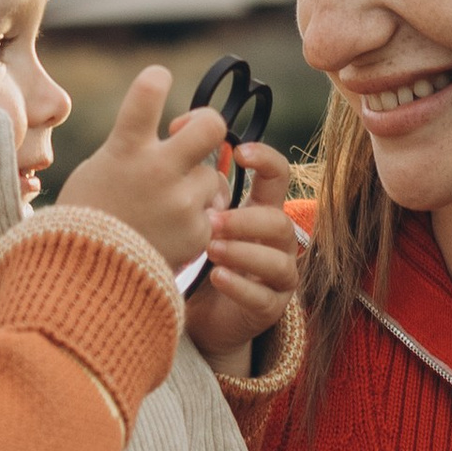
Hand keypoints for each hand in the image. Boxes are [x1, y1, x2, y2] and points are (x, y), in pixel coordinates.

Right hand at [58, 65, 231, 282]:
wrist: (85, 280)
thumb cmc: (89, 217)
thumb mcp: (101, 170)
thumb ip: (136, 148)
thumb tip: (179, 132)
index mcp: (125, 150)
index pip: (147, 94)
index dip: (156, 79)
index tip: (159, 77)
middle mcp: (157, 171)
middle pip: (211, 126)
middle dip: (206, 124)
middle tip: (193, 133)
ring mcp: (180, 203)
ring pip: (210, 175)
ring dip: (195, 185)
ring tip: (166, 205)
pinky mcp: (197, 232)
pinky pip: (210, 212)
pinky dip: (195, 219)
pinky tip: (169, 231)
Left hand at [183, 139, 302, 371]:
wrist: (198, 316)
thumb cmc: (194, 258)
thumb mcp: (194, 219)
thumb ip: (191, 186)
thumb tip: (172, 134)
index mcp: (260, 211)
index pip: (277, 176)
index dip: (265, 159)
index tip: (238, 151)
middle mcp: (277, 242)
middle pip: (279, 220)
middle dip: (246, 219)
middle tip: (211, 220)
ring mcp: (277, 276)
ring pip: (276, 260)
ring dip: (243, 252)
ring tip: (211, 249)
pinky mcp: (269, 308)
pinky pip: (263, 297)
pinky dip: (240, 285)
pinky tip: (217, 277)